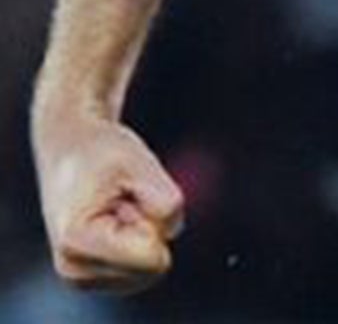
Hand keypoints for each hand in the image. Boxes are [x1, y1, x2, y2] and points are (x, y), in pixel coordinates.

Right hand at [33, 110, 184, 293]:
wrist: (72, 152)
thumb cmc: (105, 154)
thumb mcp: (140, 162)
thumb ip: (164, 200)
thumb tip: (170, 233)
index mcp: (76, 243)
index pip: (153, 260)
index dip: (154, 220)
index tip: (124, 196)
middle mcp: (73, 270)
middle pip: (155, 265)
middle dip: (151, 227)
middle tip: (123, 201)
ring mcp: (81, 279)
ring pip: (153, 267)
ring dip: (146, 232)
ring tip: (117, 209)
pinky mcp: (94, 279)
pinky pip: (146, 267)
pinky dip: (141, 241)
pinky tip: (116, 221)